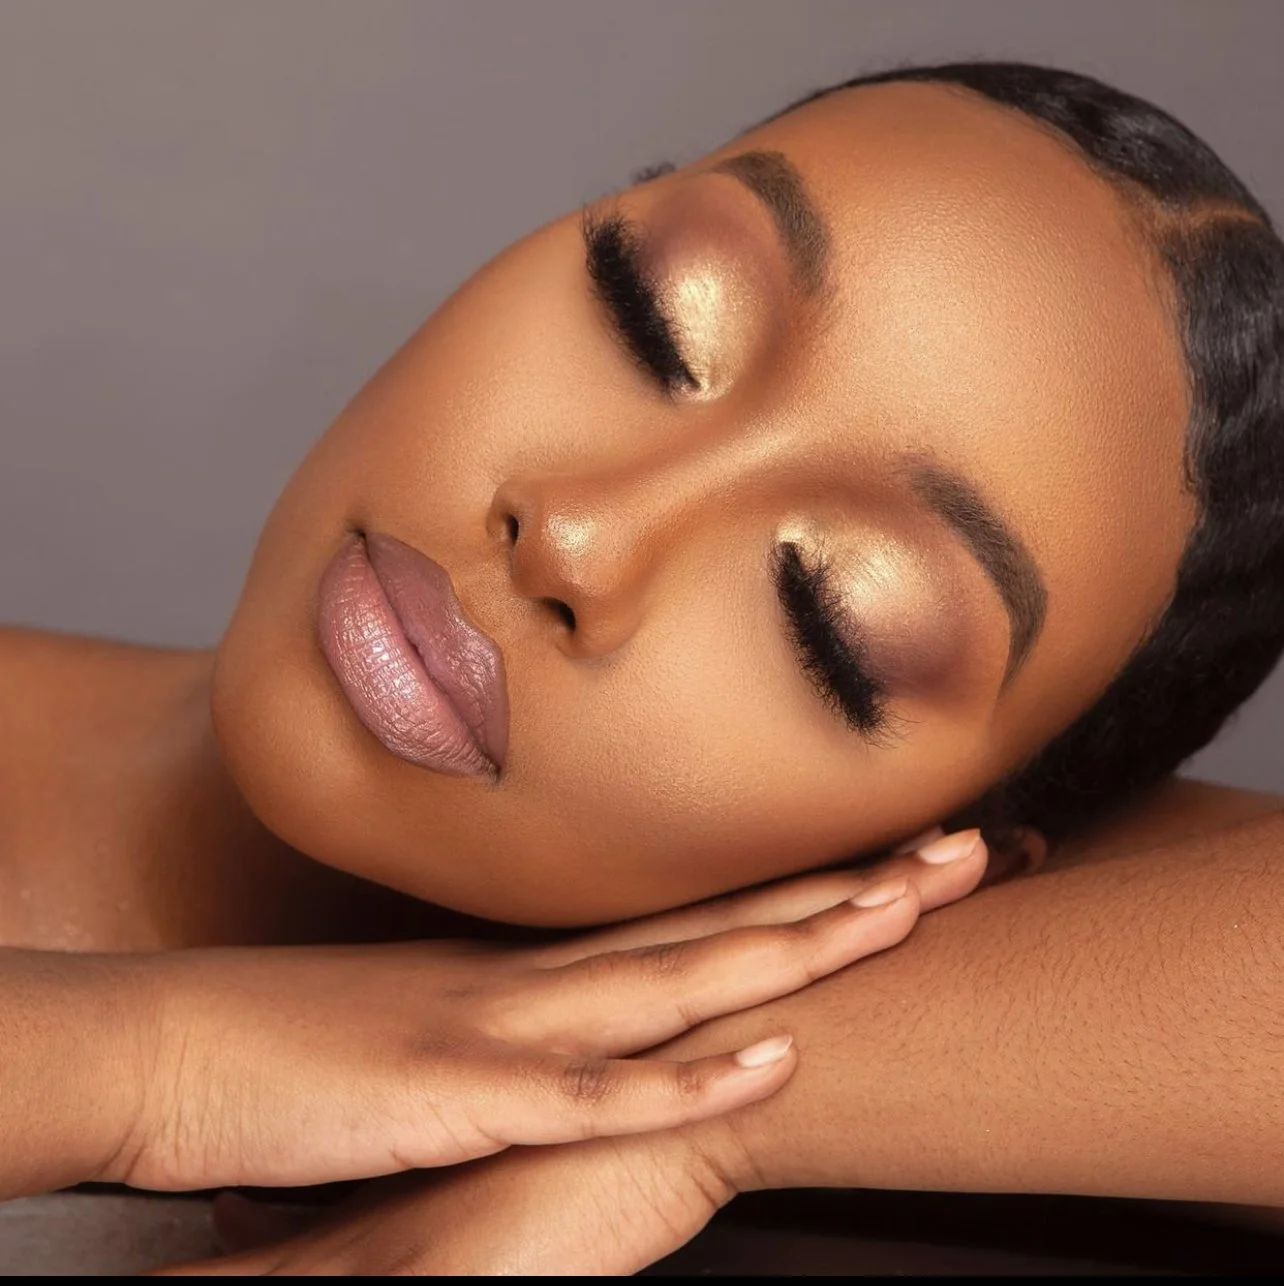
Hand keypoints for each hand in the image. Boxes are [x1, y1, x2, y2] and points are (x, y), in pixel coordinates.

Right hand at [112, 828, 983, 1192]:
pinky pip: (592, 1093)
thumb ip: (515, 1024)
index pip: (708, 914)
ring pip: (690, 982)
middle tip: (975, 844)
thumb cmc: (297, 1041)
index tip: (902, 861)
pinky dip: (686, 1080)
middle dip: (859, 886)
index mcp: (545, 963)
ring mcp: (509, 1028)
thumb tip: (574, 1025)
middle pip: (732, 923)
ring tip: (917, 906)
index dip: (814, 887)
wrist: (168, 1044)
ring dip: (807, 946)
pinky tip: (770, 1061)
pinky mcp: (459, 1096)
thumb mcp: (437, 1025)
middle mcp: (546, 975)